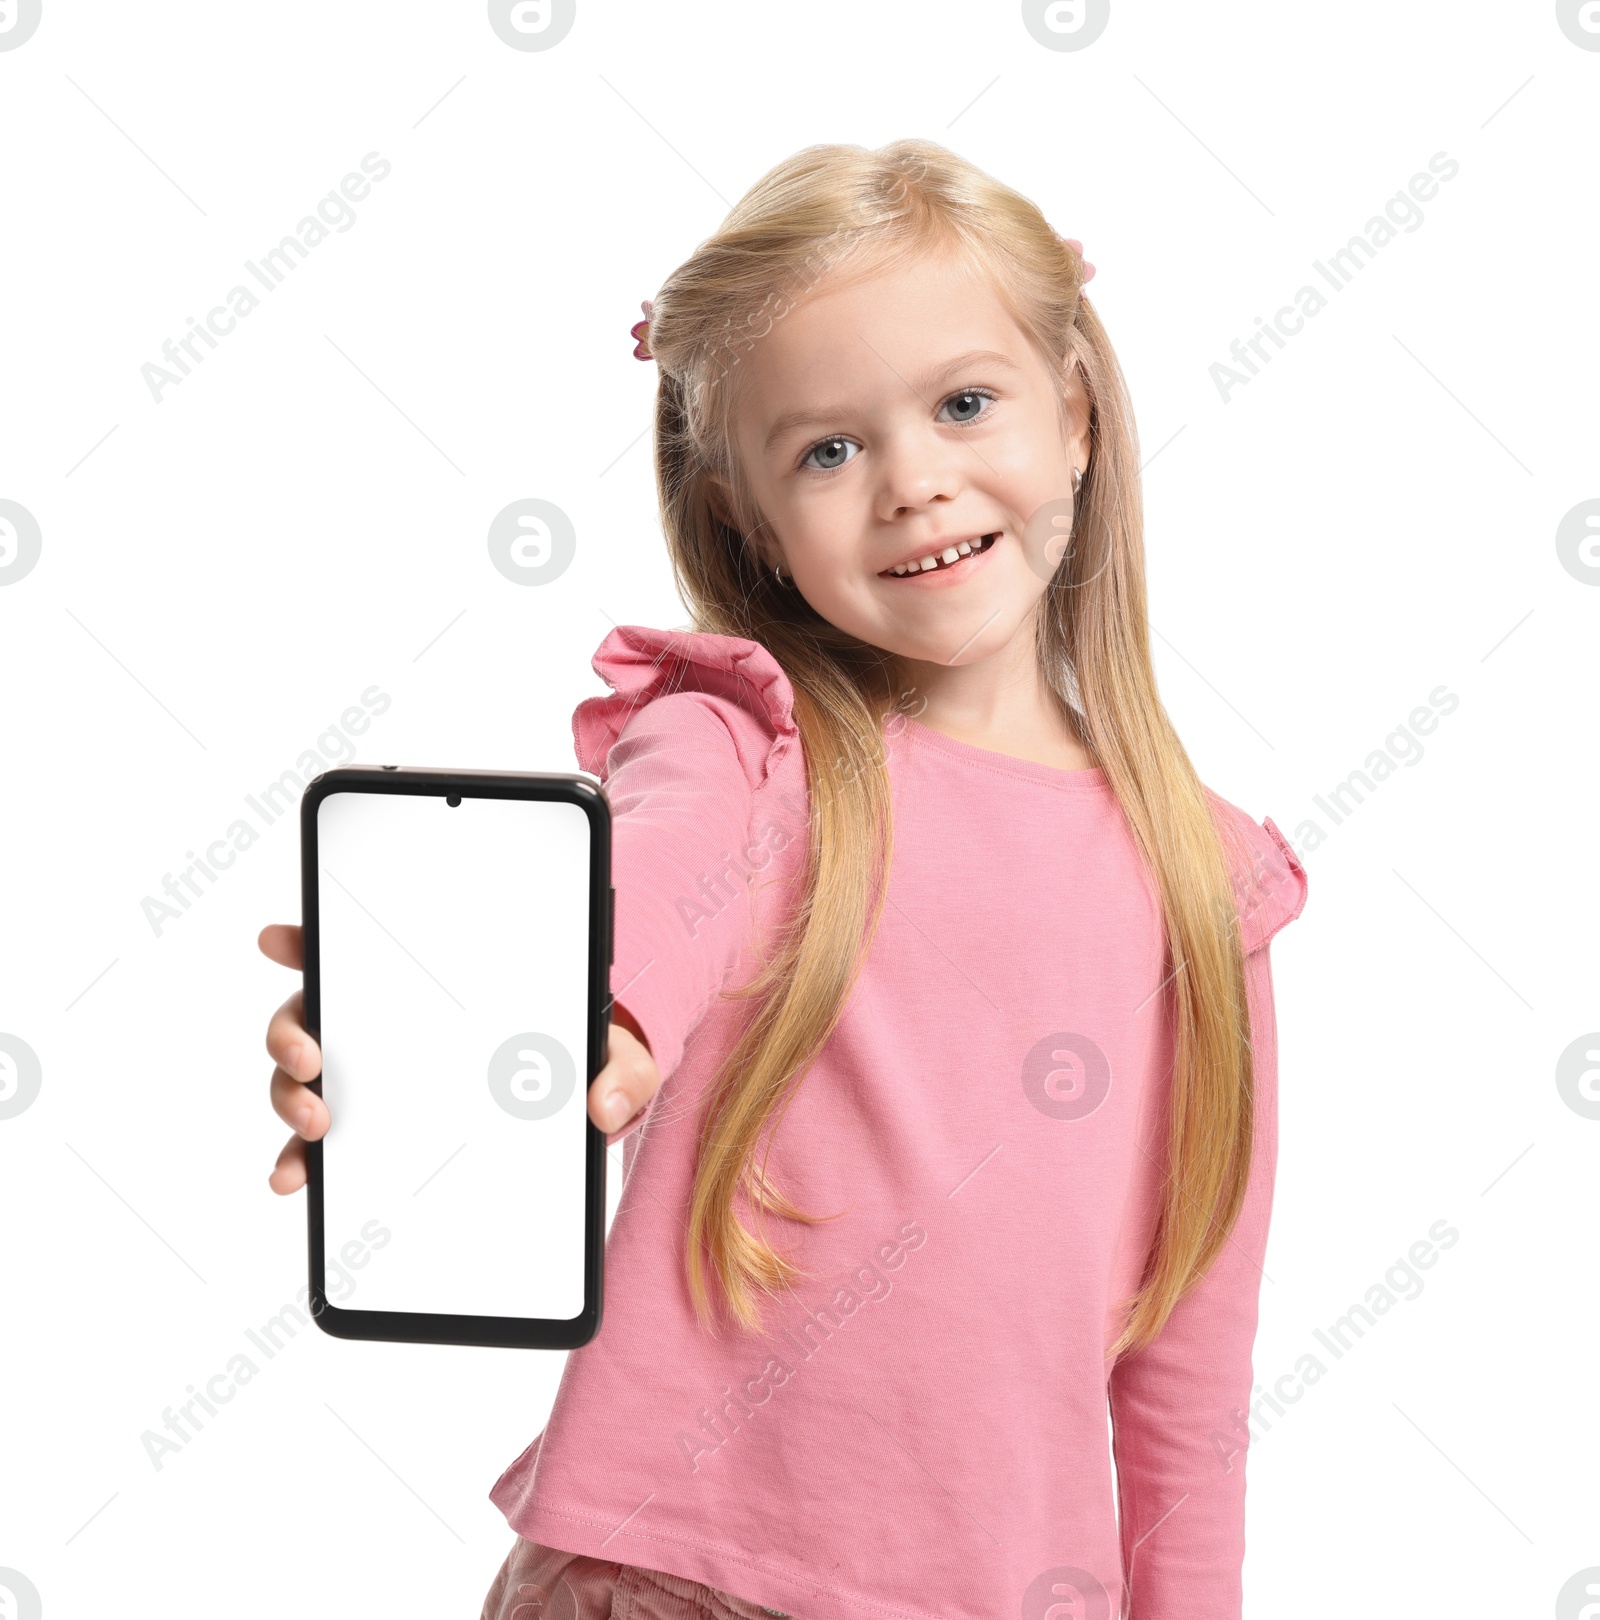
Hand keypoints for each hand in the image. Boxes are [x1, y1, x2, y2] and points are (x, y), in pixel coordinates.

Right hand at [258, 924, 662, 1196]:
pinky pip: (320, 1141)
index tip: (283, 937)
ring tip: (314, 1125)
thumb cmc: (584, 1055)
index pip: (362, 946)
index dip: (314, 937)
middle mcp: (385, 1021)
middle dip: (293, 1031)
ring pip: (302, 1075)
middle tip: (310, 1060)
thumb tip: (606, 1105)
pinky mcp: (369, 1127)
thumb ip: (623, 1071)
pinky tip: (296, 1178)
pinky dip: (300, 1158)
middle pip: (312, 1011)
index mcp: (433, 982)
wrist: (578, 1100)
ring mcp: (370, 1074)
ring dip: (290, 1096)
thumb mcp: (613, 1055)